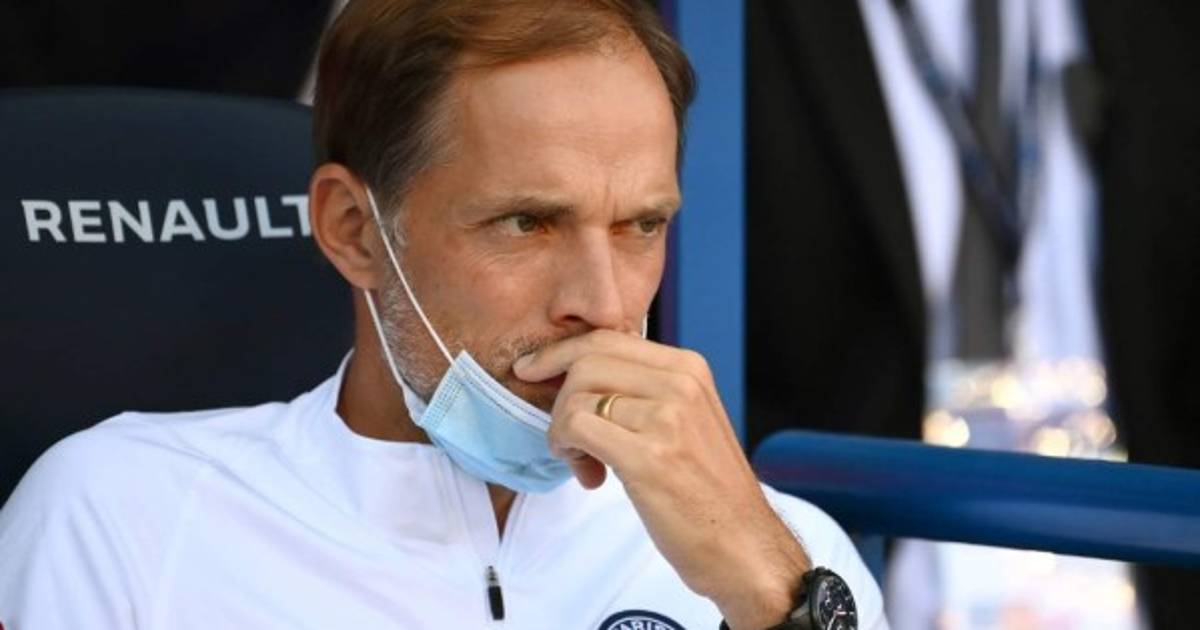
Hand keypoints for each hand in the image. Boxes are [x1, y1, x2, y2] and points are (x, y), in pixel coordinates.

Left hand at [513, 330, 810, 629]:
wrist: (743, 546)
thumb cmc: (708, 493)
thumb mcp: (688, 421)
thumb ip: (645, 393)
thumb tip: (581, 376)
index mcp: (689, 368)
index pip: (607, 338)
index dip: (560, 352)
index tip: (532, 368)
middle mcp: (680, 383)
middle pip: (586, 360)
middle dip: (558, 397)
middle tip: (565, 437)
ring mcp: (666, 418)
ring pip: (576, 396)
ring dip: (562, 432)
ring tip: (583, 463)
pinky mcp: (648, 456)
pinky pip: (577, 428)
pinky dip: (566, 449)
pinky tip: (588, 474)